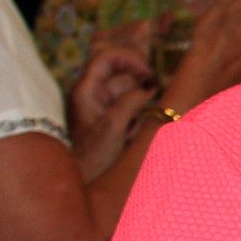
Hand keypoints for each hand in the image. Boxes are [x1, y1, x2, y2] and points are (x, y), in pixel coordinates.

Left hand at [66, 31, 154, 180]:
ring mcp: (100, 105)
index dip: (129, 59)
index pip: (106, 58)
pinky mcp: (110, 117)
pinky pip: (129, 104)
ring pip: (127, 89)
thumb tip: (149, 87)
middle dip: (139, 81)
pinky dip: (139, 110)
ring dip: (141, 99)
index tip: (148, 72)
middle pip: (119, 72)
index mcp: (85, 91)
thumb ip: (131, 101)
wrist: (84, 182)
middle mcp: (91, 94)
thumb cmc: (93, 157)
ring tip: (143, 118)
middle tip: (156, 90)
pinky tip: (138, 128)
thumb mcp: (113, 127)